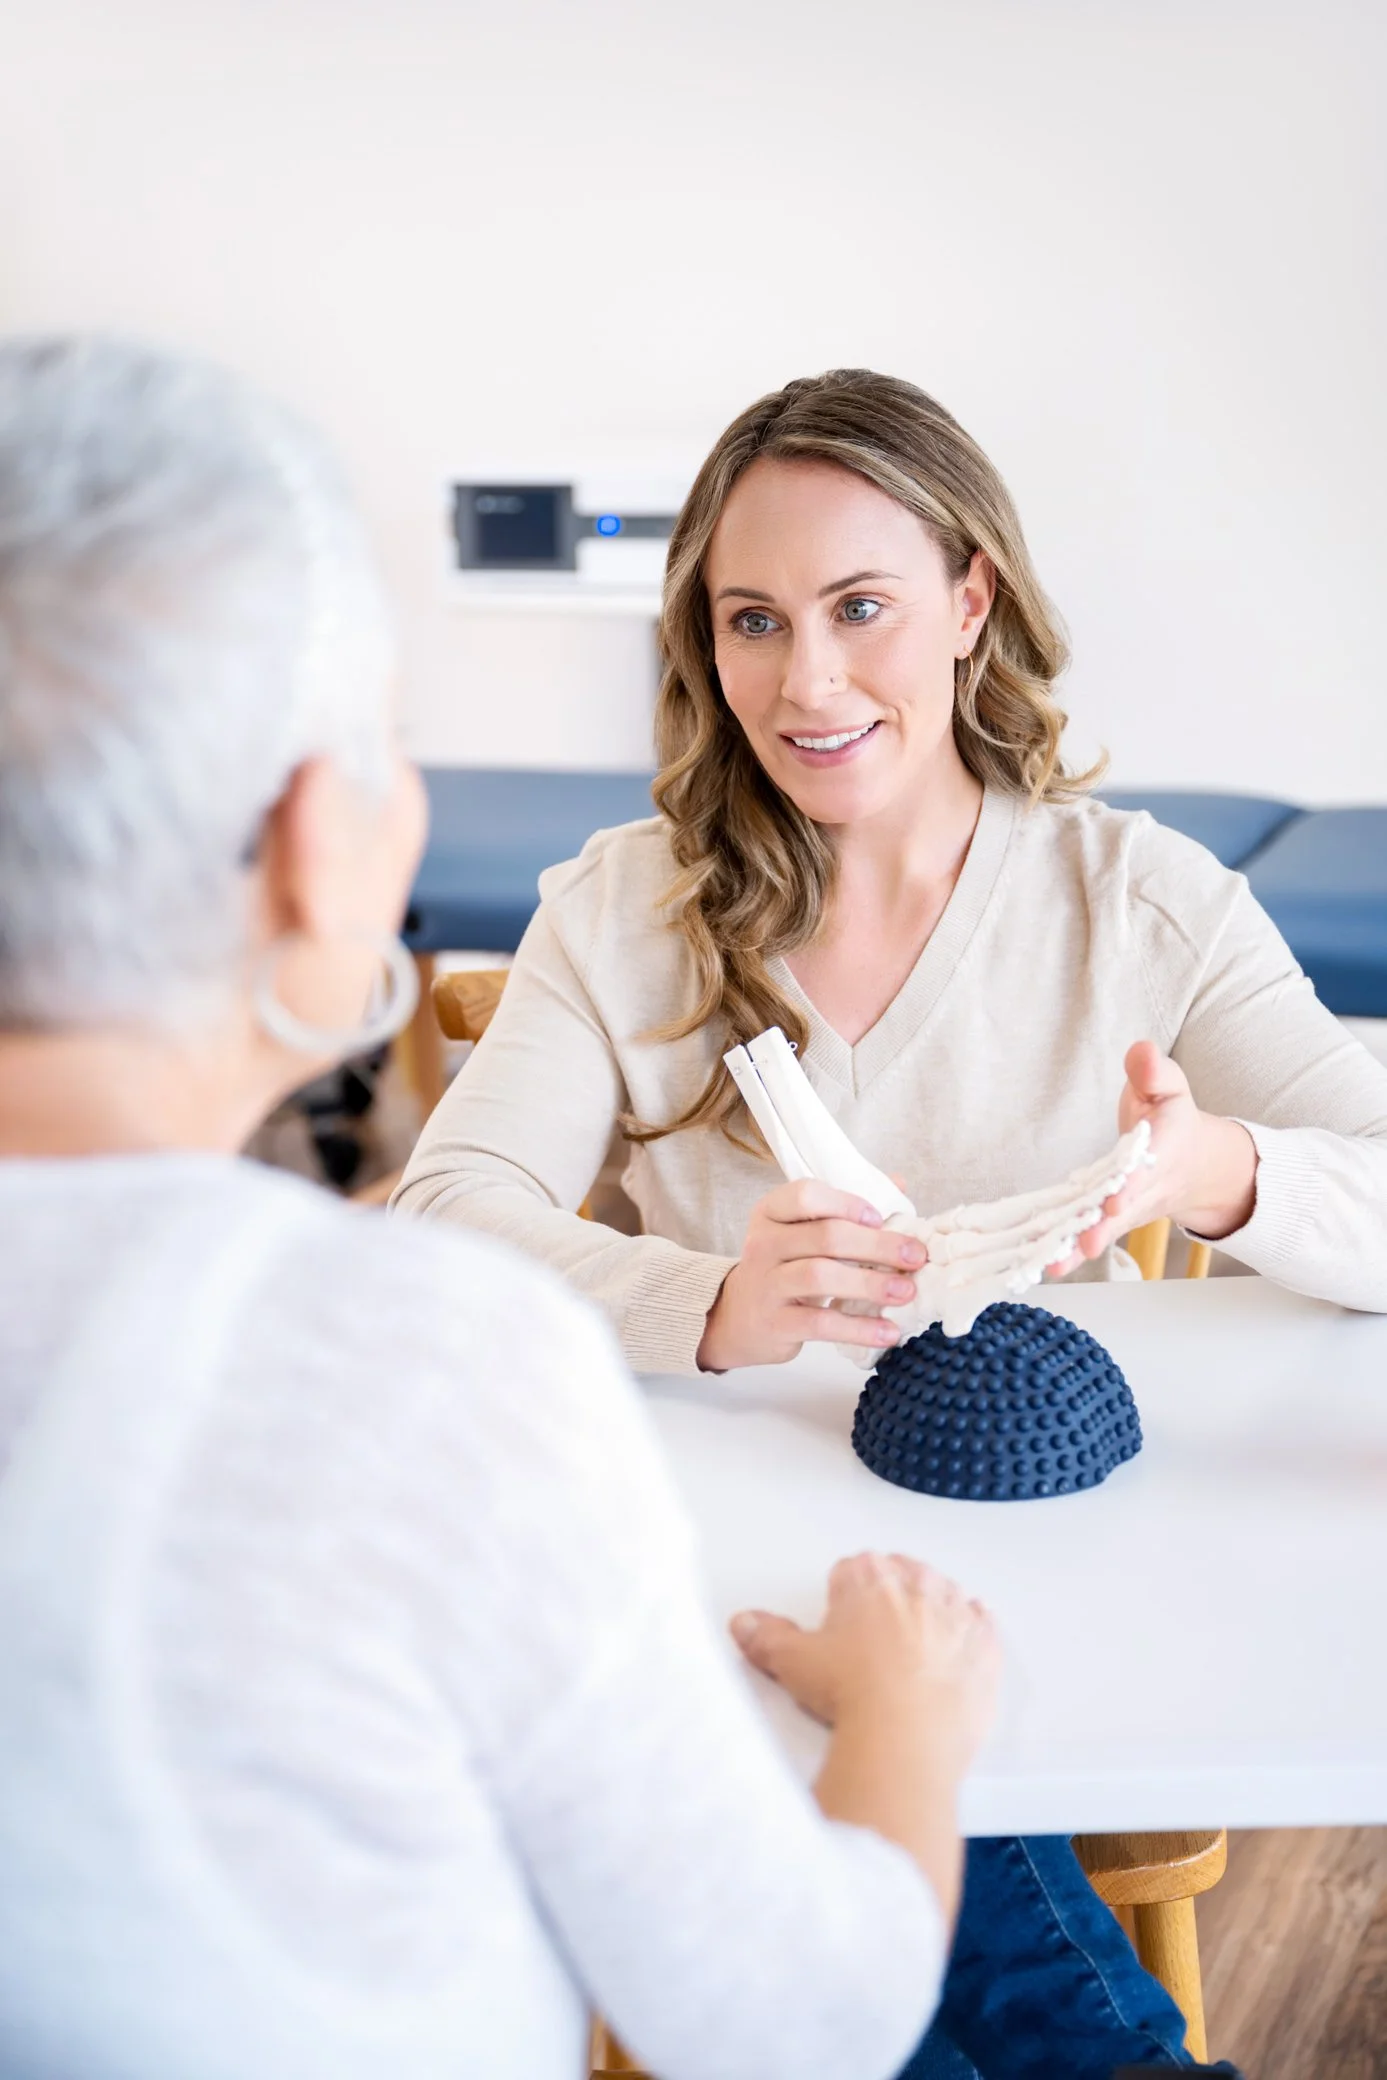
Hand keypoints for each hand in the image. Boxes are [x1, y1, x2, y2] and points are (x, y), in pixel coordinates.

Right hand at [697, 1179, 926, 1370]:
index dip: (847, 1203)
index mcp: (772, 1212)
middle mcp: (763, 1243)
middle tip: (915, 1257)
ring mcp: (767, 1284)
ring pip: (820, 1276)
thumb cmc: (785, 1266)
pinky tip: (888, 1331)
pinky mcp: (775, 1323)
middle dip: (877, 1246)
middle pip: (825, 1236)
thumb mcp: (804, 1232)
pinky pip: (821, 1323)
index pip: (806, 1195)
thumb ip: (847, 1207)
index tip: (879, 1218)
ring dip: (870, 1284)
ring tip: (906, 1292)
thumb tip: (899, 1183)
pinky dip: (859, 1328)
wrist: (740, 1316)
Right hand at [731, 1552, 998, 1765]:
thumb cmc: (854, 1693)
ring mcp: (957, 1612)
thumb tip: (744, 1624)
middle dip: (888, 1600)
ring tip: (912, 1651)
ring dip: (931, 1613)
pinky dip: (970, 1636)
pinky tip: (955, 1655)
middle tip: (870, 1642)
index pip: (851, 1570)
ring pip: (944, 1596)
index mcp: (867, 1576)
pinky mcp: (986, 1646)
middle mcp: (917, 1582)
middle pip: (900, 1576)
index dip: (842, 1600)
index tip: (838, 1627)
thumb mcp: (792, 1663)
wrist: (906, 1736)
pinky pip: (982, 1626)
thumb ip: (765, 1636)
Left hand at [1048, 1041, 1257, 1274]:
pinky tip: (1043, 1268)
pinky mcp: (1111, 1221)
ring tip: (1055, 1264)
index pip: (1148, 1167)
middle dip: (1107, 1225)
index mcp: (1164, 1148)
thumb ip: (1154, 1071)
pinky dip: (1069, 1254)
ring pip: (1106, 1230)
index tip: (1116, 1199)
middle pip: (1127, 1208)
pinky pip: (1090, 1238)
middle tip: (1088, 1241)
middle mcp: (1148, 1185)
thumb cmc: (1172, 1118)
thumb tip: (1139, 1051)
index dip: (1132, 1183)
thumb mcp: (1170, 1087)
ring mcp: (1129, 1208)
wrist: (1194, 1163)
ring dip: (1081, 1248)